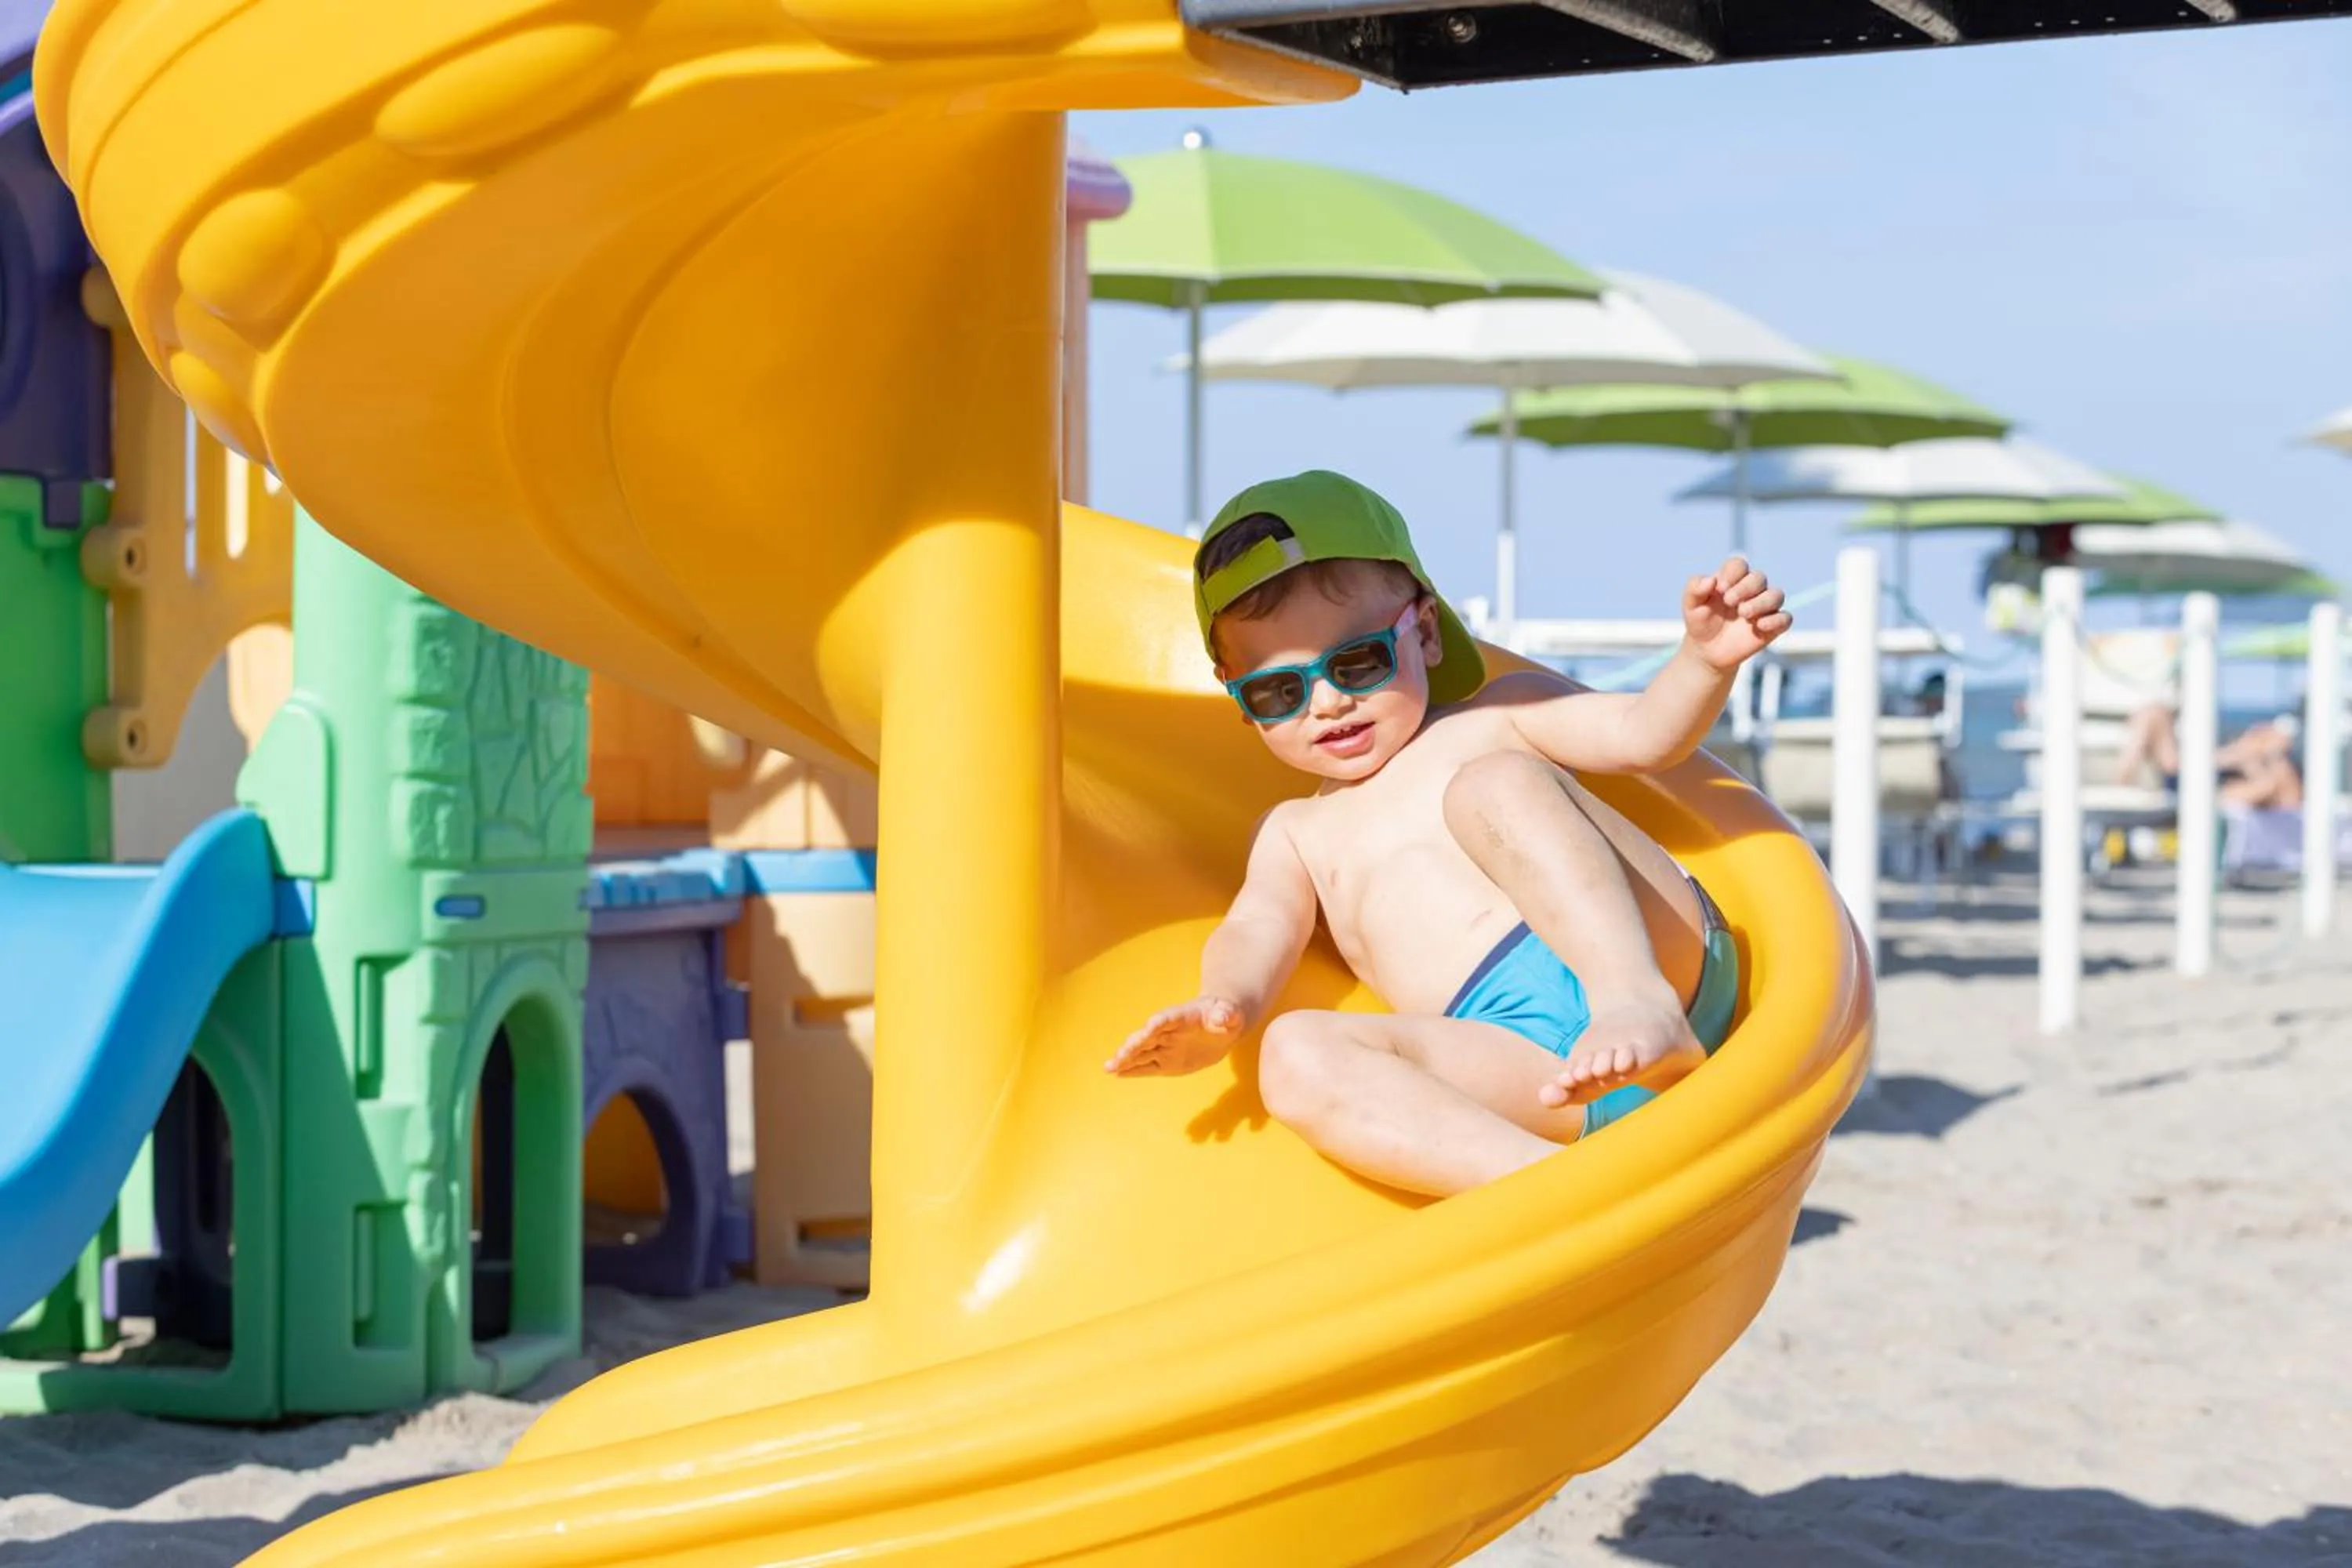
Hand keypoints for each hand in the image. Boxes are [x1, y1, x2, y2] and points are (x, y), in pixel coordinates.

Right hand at [1106, 997, 1244, 1076]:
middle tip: (1119, 1056)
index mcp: (1182, 1016)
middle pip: (1147, 1037)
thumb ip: (1226, 1015)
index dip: (1156, 1023)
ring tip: (1108, 1067)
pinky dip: (1133, 1070)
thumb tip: (1222, 1018)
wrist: (1221, 1025)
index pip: (1166, 1018)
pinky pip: (1147, 1067)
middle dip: (1133, 1046)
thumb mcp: (1231, 1013)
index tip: (1146, 1029)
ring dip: (1125, 1059)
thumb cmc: (1225, 1015)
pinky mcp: (1166, 1062)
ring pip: (1142, 1053)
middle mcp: (1167, 1031)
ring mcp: (1164, 1047)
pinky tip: (1116, 1074)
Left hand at [1683, 556, 1789, 670]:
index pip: (1739, 565)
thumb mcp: (1690, 606)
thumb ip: (1694, 589)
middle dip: (1745, 588)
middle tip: (1729, 602)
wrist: (1706, 650)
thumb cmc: (1700, 622)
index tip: (1720, 589)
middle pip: (1759, 578)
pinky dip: (1776, 620)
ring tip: (1743, 613)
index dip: (1732, 573)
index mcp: (1732, 580)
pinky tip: (1759, 625)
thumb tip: (1710, 580)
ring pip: (1776, 595)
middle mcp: (1751, 590)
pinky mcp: (1773, 626)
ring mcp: (1764, 607)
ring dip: (1761, 602)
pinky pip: (1785, 619)